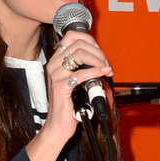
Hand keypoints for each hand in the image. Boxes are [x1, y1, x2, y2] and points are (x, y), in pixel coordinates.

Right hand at [26, 30, 112, 160]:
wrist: (58, 124)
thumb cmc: (68, 104)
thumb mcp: (75, 81)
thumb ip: (82, 67)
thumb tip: (99, 58)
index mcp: (56, 60)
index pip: (71, 36)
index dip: (89, 40)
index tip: (99, 51)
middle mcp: (54, 64)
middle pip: (78, 44)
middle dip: (97, 52)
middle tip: (105, 64)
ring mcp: (56, 75)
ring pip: (79, 54)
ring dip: (98, 60)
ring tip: (105, 69)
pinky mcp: (61, 87)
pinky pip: (80, 74)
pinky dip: (96, 71)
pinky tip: (104, 73)